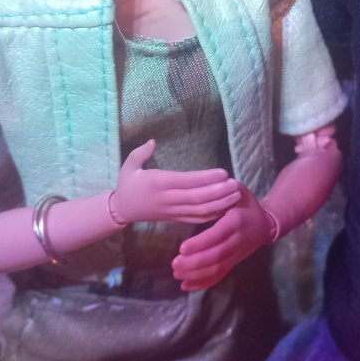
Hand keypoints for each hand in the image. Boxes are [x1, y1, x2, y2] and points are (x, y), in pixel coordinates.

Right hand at [112, 140, 240, 225]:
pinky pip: (196, 219)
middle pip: (197, 198)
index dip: (206, 178)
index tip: (223, 173)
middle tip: (236, 184)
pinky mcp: (176, 218)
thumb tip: (152, 141)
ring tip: (236, 195)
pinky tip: (226, 208)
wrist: (123, 210)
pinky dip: (212, 215)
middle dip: (218, 192)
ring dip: (220, 203)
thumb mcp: (128, 165)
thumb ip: (140, 153)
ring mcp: (173, 211)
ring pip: (199, 210)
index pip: (186, 181)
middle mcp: (167, 199)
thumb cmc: (128, 184)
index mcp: (158, 183)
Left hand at [172, 184, 273, 290]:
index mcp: (236, 222)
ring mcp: (236, 255)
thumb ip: (225, 188)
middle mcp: (237, 241)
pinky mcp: (233, 263)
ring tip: (177, 273)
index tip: (182, 248)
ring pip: (216, 269)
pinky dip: (203, 283)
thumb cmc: (247, 205)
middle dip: (194, 263)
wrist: (265, 225)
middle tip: (174, 263)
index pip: (218, 235)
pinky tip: (186, 285)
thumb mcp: (240, 192)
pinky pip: (219, 276)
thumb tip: (213, 180)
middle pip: (216, 256)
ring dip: (196, 274)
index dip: (201, 243)